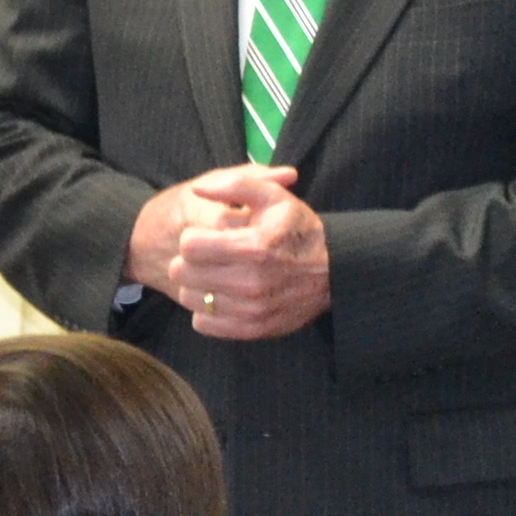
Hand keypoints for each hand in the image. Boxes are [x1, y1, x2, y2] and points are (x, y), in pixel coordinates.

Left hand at [148, 164, 329, 341]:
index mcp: (252, 247)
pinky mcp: (250, 330)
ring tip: (215, 275)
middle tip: (207, 257)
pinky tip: (222, 296)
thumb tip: (196, 191)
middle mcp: (249, 283)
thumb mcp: (273, 197)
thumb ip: (234, 186)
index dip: (193, 238)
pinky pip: (203, 324)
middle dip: (190, 261)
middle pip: (183, 273)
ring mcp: (250, 310)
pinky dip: (206, 310)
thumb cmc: (297, 230)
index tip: (205, 237)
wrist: (332, 272)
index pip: (189, 247)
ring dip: (196, 286)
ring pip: (190, 299)